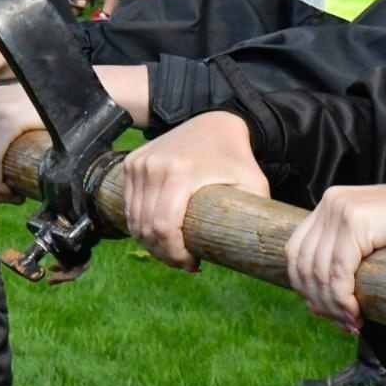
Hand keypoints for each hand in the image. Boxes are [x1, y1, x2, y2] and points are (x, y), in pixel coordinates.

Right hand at [122, 111, 268, 269]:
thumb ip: (256, 213)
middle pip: (146, 228)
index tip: (192, 264)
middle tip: (184, 262)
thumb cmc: (237, 158)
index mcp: (181, 172)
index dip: (174, 254)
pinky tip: (160, 233)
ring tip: (173, 251)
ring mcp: (139, 163)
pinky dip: (140, 225)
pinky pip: (129, 206)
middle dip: (163, 254)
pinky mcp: (131, 163)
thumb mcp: (254, 184)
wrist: (215, 121)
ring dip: (150, 243)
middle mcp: (154, 166)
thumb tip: (254, 250)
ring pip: (133, 220)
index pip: (164, 227)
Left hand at [285, 183, 385, 326]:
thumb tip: (314, 307)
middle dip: (319, 301)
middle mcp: (331, 201)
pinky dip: (343, 299)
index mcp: (330, 203)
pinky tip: (357, 314)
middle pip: (303, 263)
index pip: (296, 251)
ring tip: (353, 323)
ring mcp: (342, 208)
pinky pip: (338, 272)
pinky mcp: (357, 221)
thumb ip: (344, 263)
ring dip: (332, 306)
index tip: (325, 312)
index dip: (304, 287)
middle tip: (343, 323)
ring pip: (320, 271)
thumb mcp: (372, 244)